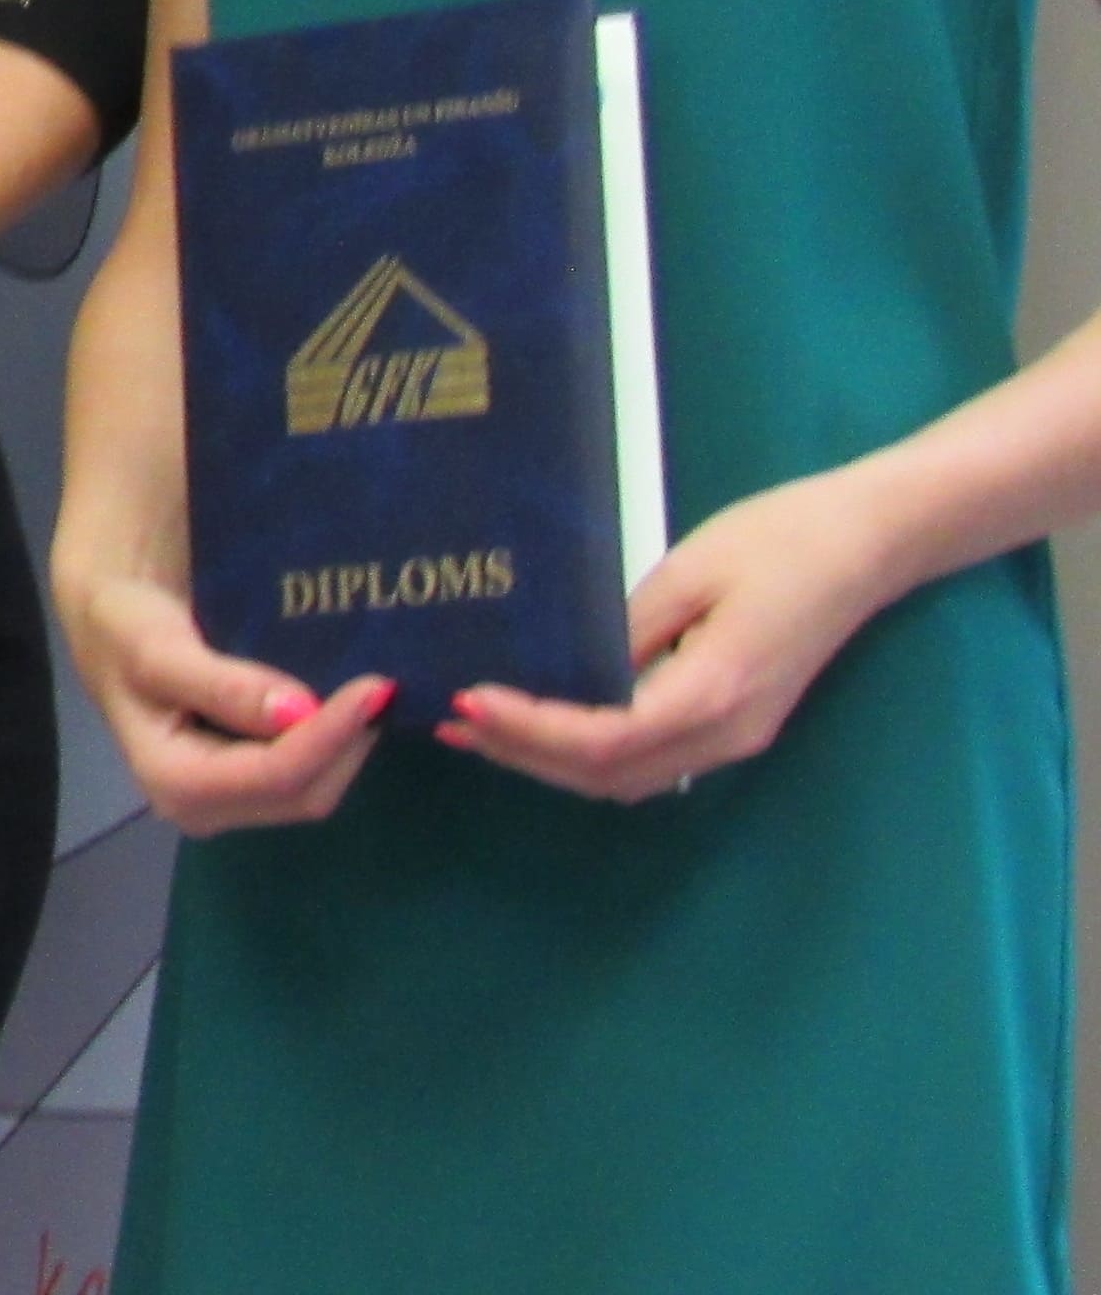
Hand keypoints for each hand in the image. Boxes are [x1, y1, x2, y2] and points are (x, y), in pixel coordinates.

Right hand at [59, 563, 395, 831]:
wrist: (107, 621)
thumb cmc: (124, 629)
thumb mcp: (158, 648)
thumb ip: (222, 685)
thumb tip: (298, 711)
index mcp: (177, 785)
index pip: (276, 774)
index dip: (330, 735)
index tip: (375, 687)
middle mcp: (206, 808)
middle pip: (303, 793)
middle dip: (346, 744)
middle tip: (385, 685)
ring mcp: (229, 799)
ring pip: (313, 788)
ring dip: (346, 745)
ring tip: (372, 692)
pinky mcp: (246, 780)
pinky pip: (307, 773)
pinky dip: (334, 741)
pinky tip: (345, 703)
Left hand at [439, 469, 897, 801]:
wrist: (866, 544)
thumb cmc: (779, 540)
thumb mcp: (686, 572)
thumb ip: (623, 628)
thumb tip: (564, 668)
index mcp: (713, 694)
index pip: (605, 739)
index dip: (532, 730)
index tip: (470, 700)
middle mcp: (726, 735)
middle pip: (611, 775)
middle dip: (526, 753)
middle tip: (453, 719)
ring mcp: (737, 738)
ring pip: (631, 778)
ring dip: (553, 761)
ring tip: (482, 727)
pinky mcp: (738, 724)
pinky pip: (653, 758)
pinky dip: (592, 752)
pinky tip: (548, 723)